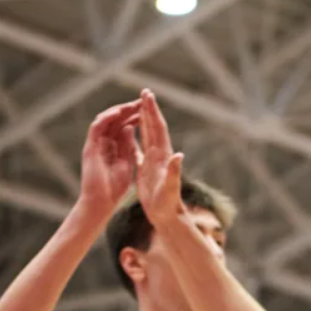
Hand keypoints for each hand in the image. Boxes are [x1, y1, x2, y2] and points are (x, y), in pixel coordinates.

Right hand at [77, 100, 141, 215]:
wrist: (100, 203)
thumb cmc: (115, 190)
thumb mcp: (126, 166)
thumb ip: (128, 148)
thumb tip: (129, 129)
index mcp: (117, 148)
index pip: (129, 125)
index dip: (137, 115)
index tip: (146, 104)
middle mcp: (106, 143)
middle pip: (118, 119)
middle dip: (130, 109)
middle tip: (142, 98)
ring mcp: (97, 144)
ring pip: (108, 120)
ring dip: (120, 110)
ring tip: (132, 104)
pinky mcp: (91, 148)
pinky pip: (97, 127)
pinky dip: (106, 118)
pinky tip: (118, 113)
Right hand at [135, 89, 185, 226]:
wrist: (169, 217)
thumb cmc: (168, 205)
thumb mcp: (170, 188)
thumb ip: (174, 172)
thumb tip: (178, 156)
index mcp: (163, 156)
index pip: (157, 129)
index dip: (153, 111)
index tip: (148, 95)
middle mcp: (161, 156)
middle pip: (154, 127)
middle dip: (149, 110)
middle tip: (145, 92)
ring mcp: (155, 163)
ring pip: (148, 136)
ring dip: (144, 121)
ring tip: (139, 108)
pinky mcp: (148, 171)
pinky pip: (140, 150)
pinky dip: (136, 139)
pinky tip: (131, 135)